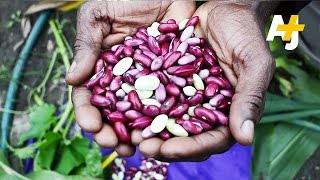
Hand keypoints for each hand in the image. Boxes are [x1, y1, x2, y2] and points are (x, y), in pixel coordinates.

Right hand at [65, 1, 195, 155]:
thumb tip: (72, 79)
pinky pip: (169, 100)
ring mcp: (148, 81)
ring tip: (140, 148)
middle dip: (113, 131)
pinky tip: (166, 131)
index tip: (92, 126)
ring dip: (139, 133)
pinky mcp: (172, 78)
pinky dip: (167, 118)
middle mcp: (124, 80)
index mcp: (102, 68)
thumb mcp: (99, 16)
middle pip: (115, 112)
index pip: (91, 96)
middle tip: (117, 146)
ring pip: (141, 113)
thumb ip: (86, 45)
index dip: (89, 113)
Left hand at [134, 1, 276, 160]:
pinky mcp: (171, 80)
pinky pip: (155, 95)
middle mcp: (205, 108)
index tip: (169, 151)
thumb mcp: (254, 64)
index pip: (212, 139)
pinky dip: (141, 103)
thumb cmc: (246, 34)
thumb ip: (250, 98)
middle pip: (185, 135)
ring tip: (130, 134)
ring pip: (167, 120)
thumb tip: (245, 139)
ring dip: (149, 129)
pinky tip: (125, 107)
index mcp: (229, 111)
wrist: (226, 9)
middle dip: (165, 145)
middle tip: (143, 147)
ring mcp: (186, 95)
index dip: (191, 148)